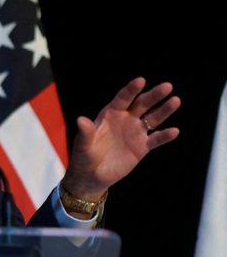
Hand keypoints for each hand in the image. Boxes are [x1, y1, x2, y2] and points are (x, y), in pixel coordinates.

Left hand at [63, 77, 180, 205]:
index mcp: (110, 114)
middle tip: (167, 86)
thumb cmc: (83, 157)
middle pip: (142, 104)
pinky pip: (156, 139)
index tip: (141, 80)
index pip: (123, 98)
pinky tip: (174, 131)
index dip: (131, 89)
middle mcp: (125, 119)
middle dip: (154, 95)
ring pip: (153, 118)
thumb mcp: (83, 145)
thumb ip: (85, 133)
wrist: (92, 176)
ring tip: (175, 100)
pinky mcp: (142, 147)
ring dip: (164, 110)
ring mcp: (135, 132)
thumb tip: (81, 120)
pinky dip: (165, 136)